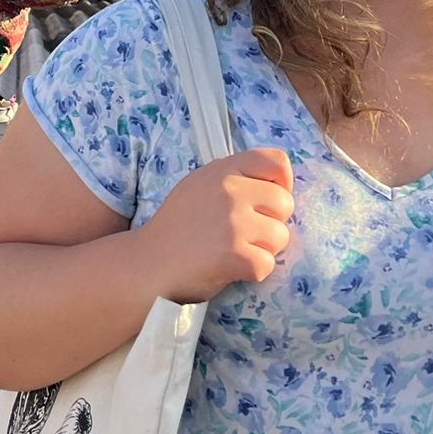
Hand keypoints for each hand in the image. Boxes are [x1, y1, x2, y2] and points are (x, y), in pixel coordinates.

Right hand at [139, 146, 293, 303]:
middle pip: (285, 203)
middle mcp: (230, 190)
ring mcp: (233, 222)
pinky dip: (252, 272)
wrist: (148, 264)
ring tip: (234, 252)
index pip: (276, 161)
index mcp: (223, 170)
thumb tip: (277, 184)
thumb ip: (234, 179)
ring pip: (281, 236)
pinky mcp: (235, 253)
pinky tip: (229, 269)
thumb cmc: (176, 228)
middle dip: (272, 223)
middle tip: (246, 234)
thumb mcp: (200, 186)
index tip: (269, 202)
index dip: (282, 183)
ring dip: (263, 250)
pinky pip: (267, 264)